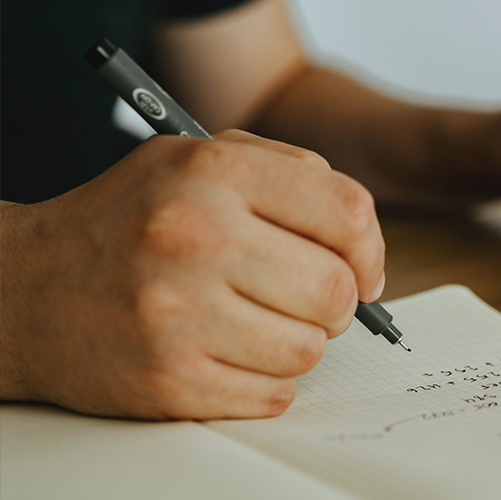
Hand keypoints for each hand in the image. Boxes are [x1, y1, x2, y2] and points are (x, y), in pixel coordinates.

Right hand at [0, 130, 384, 419]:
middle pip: (335, 290)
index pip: (346, 213)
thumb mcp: (198, 160)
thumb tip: (361, 239)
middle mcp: (195, 238)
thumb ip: (288, 175)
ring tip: (258, 325)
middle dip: (337, 303)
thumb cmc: (129, 221)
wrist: (24, 289)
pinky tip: (232, 355)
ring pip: (309, 349)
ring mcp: (177, 315)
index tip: (364, 270)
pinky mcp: (166, 380)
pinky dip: (266, 381)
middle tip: (309, 301)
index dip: (370, 249)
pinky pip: (272, 395)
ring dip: (298, 343)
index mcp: (213, 174)